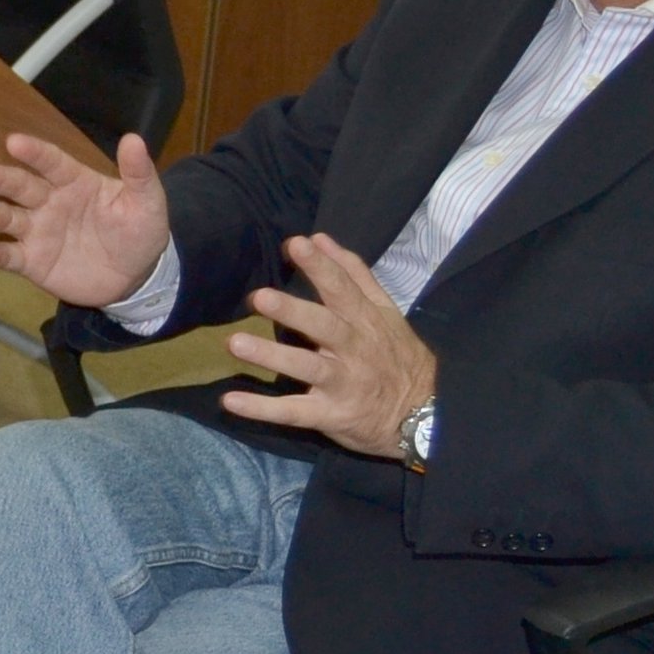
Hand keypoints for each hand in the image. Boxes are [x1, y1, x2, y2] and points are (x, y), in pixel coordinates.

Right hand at [0, 132, 169, 307]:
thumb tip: (134, 138)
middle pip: (21, 186)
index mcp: (77, 182)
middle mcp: (51, 202)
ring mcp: (40, 232)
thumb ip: (139, 173)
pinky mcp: (33, 262)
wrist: (137, 276)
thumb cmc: (139, 231)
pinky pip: (11, 256)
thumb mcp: (147, 202)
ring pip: (10, 219)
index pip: (52, 163)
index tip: (14, 141)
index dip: (35, 153)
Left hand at [222, 233, 436, 459]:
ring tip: (235, 343)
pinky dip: (263, 408)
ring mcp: (342, 383)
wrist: (422, 412)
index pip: (342, 288)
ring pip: (306, 367)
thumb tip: (320, 238)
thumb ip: (354, 273)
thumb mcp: (385, 310)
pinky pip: (294, 412)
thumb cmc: (395, 354)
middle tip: (259, 297)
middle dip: (292, 311)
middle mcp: (354, 348)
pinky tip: (231, 400)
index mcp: (365, 320)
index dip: (320, 266)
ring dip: (271, 356)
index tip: (295, 244)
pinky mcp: (330, 415)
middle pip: (323, 326)